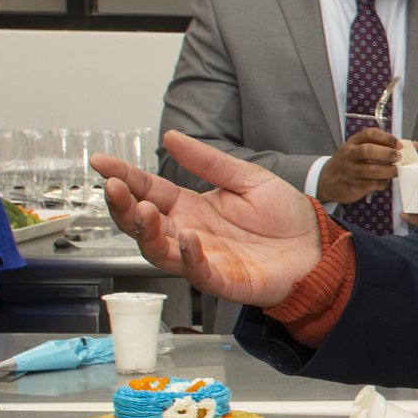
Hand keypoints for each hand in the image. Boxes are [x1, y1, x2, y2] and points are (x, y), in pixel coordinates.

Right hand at [95, 130, 322, 307]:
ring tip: (145, 211)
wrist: (317, 245)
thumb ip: (209, 162)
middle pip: (143, 224)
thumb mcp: (246, 178)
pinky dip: (191, 259)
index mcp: (191, 207)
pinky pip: (199, 274)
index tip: (100, 162)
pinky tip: (189, 240)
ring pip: (161, 252)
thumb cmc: (283, 216)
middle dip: (123, 207)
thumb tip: (172, 136)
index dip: (124, 178)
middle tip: (114, 188)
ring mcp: (204, 259)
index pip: (148, 191)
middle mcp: (189, 233)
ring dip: (149, 233)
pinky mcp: (225, 281)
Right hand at [313, 128, 404, 204]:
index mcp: (352, 142)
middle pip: (368, 151)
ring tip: (396, 171)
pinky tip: (385, 182)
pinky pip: (371, 185)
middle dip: (387, 154)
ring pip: (371, 170)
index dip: (386, 138)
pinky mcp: (352, 186)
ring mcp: (350, 171)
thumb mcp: (360, 150)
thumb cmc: (350, 163)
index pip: (369, 134)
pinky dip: (382, 184)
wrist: (326, 181)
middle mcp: (349, 155)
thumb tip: (414, 145)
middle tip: (399, 158)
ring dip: (388, 171)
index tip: (398, 145)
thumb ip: (384, 146)